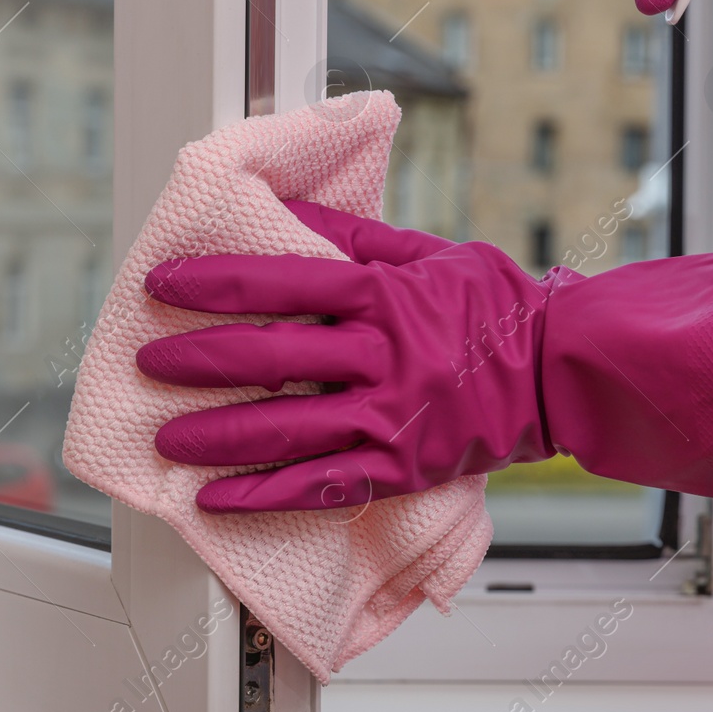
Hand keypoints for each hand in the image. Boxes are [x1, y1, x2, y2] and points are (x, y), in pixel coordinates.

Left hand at [137, 208, 558, 511]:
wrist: (562, 374)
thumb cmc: (501, 309)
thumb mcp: (432, 254)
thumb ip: (359, 236)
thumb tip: (290, 213)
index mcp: (387, 295)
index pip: (281, 282)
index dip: (213, 282)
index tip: (163, 284)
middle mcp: (383, 355)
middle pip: (270, 355)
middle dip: (198, 360)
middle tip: (150, 364)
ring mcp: (391, 416)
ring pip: (286, 427)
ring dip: (217, 435)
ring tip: (168, 438)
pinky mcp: (401, 467)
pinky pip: (322, 485)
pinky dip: (265, 494)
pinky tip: (218, 498)